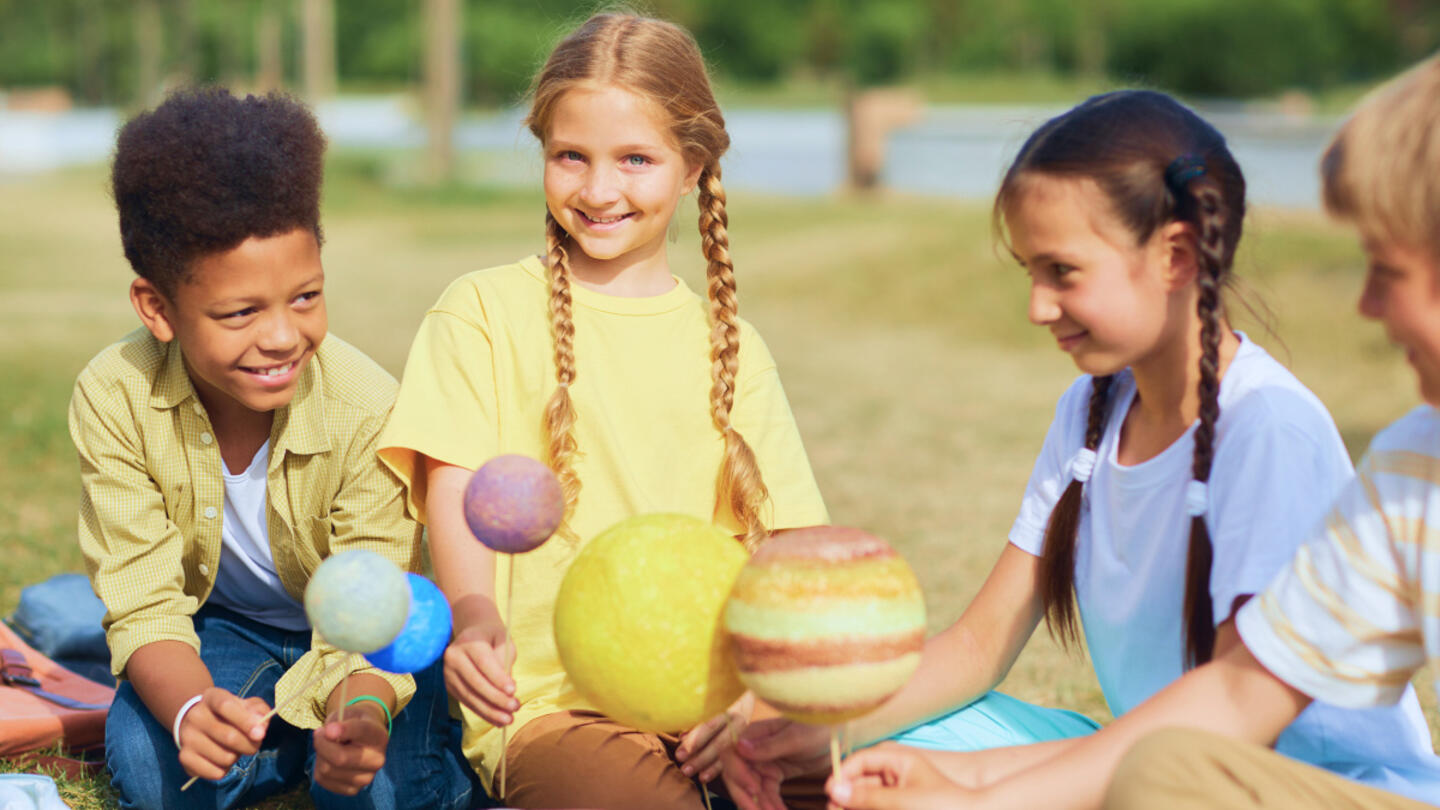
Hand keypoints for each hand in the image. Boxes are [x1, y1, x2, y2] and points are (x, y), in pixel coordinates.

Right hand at [176, 687, 268, 780]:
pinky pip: (214, 773)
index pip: (226, 706)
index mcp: (211, 698)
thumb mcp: (246, 705)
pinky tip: (221, 760)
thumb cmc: (231, 714)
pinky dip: (225, 770)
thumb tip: (260, 726)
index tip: (260, 734)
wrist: (199, 724)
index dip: (245, 721)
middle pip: (229, 737)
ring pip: (225, 757)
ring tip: (233, 749)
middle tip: (254, 745)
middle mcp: (195, 716)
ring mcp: (187, 737)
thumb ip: (259, 711)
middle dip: (250, 745)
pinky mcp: (184, 757)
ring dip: (236, 757)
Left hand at [313, 701, 389, 795]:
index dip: (343, 730)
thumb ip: (339, 722)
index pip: (361, 732)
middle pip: (340, 758)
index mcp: (379, 736)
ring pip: (327, 770)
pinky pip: (322, 780)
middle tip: (320, 733)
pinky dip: (318, 768)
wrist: (361, 737)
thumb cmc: (352, 722)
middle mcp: (377, 759)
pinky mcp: (353, 789)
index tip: (328, 728)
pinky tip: (327, 760)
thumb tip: (328, 735)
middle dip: (322, 744)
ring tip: (326, 746)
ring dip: (319, 756)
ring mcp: (367, 777)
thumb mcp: (347, 714)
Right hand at [443, 616, 517, 725]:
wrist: (473, 636)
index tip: (513, 691)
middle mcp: (454, 657)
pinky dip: (483, 712)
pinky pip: (467, 702)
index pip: (483, 662)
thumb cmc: (492, 638)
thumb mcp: (504, 640)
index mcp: (468, 641)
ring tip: (508, 719)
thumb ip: (505, 661)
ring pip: (470, 696)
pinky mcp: (449, 685)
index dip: (498, 678)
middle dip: (496, 698)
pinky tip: (497, 720)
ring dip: (490, 711)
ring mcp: (448, 672)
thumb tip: (507, 690)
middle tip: (515, 707)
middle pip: (475, 682)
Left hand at [677, 692, 752, 783]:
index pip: (711, 724)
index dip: (695, 739)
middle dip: (700, 755)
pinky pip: (732, 755)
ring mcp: (744, 726)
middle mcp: (740, 715)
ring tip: (688, 772)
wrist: (745, 677)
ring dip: (706, 763)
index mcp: (730, 701)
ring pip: (726, 750)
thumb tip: (682, 736)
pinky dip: (717, 767)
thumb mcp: (711, 692)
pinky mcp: (745, 735)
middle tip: (682, 765)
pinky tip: (704, 777)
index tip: (681, 750)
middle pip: (720, 740)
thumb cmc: (719, 684)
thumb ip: (697, 713)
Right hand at [726, 717, 831, 809]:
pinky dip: (772, 806)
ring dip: (760, 806)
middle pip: (737, 777)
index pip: (732, 754)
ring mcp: (763, 764)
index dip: (737, 774)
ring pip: (752, 790)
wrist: (838, 733)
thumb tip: (739, 747)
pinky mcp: (774, 776)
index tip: (753, 789)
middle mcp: (754, 750)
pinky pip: (767, 795)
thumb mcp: (796, 737)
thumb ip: (768, 745)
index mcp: (754, 734)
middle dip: (746, 797)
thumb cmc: (817, 726)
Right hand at [827, 742, 961, 809]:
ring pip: (866, 797)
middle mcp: (896, 773)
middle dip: (845, 795)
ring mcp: (899, 792)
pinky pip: (877, 805)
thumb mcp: (902, 800)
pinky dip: (866, 808)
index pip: (862, 759)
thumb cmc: (944, 805)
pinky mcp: (900, 806)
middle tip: (833, 809)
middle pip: (860, 780)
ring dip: (854, 804)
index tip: (830, 792)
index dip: (843, 774)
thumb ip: (867, 796)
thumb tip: (834, 789)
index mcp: (899, 760)